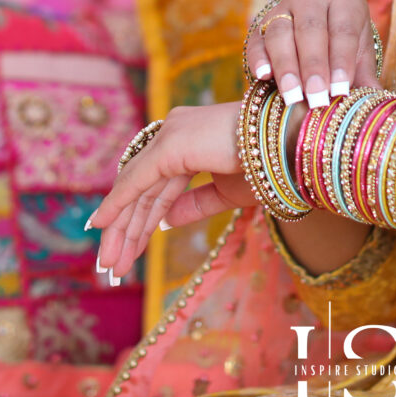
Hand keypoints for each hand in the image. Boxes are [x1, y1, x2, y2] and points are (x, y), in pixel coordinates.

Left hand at [86, 100, 256, 282]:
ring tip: (111, 263)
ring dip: (121, 228)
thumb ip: (192, 206)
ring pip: (136, 189)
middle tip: (113, 265)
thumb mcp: (225, 194)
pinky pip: (137, 181)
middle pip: (143, 189)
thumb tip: (164, 223)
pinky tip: (103, 226)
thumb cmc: (269, 166)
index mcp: (188, 140)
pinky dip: (117, 205)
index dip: (142, 219)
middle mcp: (174, 131)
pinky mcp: (171, 146)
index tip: (129, 249)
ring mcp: (171, 135)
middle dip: (127, 230)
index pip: (157, 186)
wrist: (292, 147)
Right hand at [245, 0, 382, 110]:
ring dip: (286, 66)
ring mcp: (282, 6)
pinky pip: (257, 40)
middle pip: (310, 29)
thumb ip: (364, 75)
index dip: (341, 60)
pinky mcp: (260, 22)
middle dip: (313, 65)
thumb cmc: (344, 44)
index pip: (343, 30)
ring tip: (293, 94)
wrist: (316, 29)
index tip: (340, 89)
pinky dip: (259, 58)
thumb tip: (375, 100)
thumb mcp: (359, 53)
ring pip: (281, 33)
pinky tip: (263, 76)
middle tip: (316, 96)